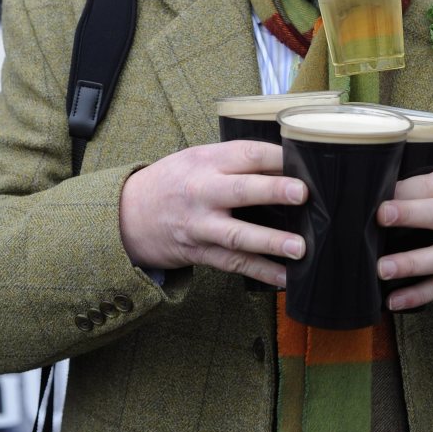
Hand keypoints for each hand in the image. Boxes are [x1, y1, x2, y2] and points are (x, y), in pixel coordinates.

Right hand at [119, 140, 307, 284]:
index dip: (277, 156)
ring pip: (237, 234)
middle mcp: (203, 192)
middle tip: (303, 194)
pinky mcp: (200, 252)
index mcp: (207, 161)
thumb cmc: (175, 181)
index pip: (247, 154)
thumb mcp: (199, 159)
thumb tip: (289, 167)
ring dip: (270, 242)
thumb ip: (236, 161)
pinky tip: (285, 277)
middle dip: (273, 191)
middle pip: (241, 191)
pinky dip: (260, 271)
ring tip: (299, 247)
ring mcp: (201, 226)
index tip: (305, 159)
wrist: (127, 215)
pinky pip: (233, 263)